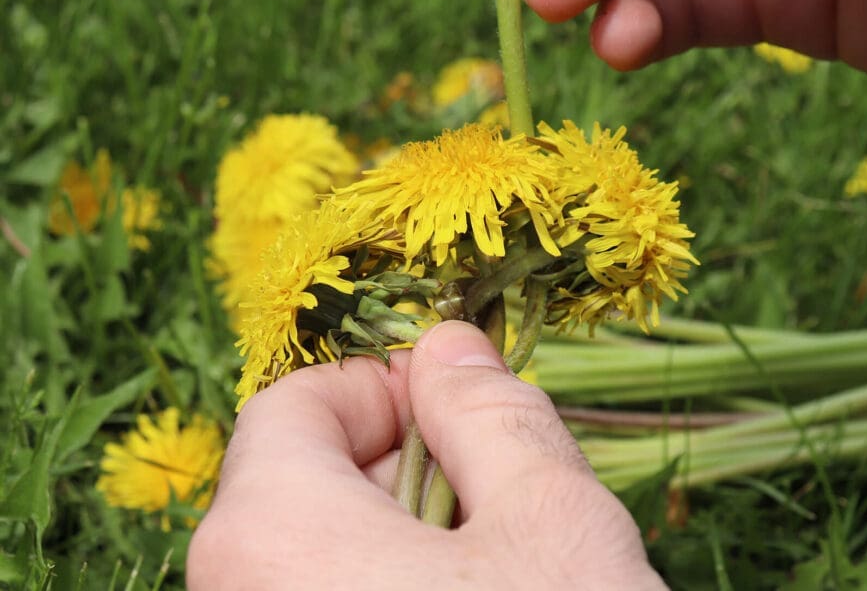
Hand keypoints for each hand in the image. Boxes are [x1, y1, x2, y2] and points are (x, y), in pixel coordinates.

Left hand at [186, 320, 666, 589]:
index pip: (295, 401)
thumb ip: (491, 414)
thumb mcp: (550, 522)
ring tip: (503, 561)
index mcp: (270, 532)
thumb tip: (449, 346)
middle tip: (504, 492)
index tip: (464, 404)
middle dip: (407, 460)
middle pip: (305, 477)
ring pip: (326, 548)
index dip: (386, 382)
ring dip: (414, 532)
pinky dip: (397, 584)